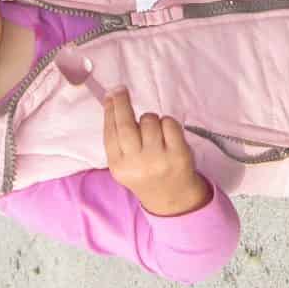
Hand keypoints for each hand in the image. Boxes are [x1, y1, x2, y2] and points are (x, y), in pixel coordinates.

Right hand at [102, 90, 211, 217]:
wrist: (171, 197)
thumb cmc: (144, 173)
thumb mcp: (124, 163)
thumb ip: (117, 138)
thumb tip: (111, 101)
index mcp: (118, 166)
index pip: (110, 132)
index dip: (110, 111)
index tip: (111, 94)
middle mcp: (137, 164)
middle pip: (127, 124)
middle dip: (122, 102)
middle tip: (121, 90)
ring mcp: (159, 159)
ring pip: (149, 120)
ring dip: (150, 119)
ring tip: (153, 132)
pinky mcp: (179, 154)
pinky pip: (169, 123)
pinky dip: (167, 123)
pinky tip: (166, 134)